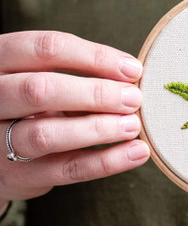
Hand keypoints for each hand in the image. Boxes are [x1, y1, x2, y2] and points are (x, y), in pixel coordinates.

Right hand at [0, 31, 149, 208]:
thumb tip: (131, 77)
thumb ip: (79, 75)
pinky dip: (106, 162)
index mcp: (1, 62)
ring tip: (133, 126)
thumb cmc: (33, 104)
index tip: (132, 69)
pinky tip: (136, 153)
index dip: (95, 57)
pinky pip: (66, 169)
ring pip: (47, 134)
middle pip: (40, 89)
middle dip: (96, 93)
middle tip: (134, 98)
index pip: (46, 49)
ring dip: (99, 129)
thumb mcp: (44, 78)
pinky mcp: (18, 176)